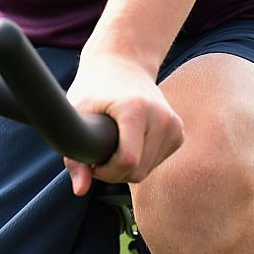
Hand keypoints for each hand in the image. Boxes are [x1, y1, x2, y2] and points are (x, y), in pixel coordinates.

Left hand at [64, 52, 183, 193]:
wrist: (122, 62)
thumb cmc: (94, 87)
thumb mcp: (77, 113)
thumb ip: (75, 155)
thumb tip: (80, 190)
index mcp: (137, 108)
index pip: (128, 161)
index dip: (106, 170)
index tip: (92, 159)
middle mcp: (161, 116)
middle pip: (138, 170)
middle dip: (114, 170)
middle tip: (98, 151)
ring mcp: (173, 124)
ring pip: (148, 170)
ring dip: (127, 166)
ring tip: (113, 142)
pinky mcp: (178, 131)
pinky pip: (157, 162)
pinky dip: (141, 160)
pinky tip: (129, 140)